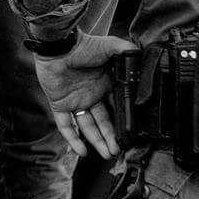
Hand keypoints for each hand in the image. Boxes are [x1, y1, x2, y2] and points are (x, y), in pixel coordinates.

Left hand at [34, 32, 138, 159]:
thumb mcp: (110, 46)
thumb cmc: (82, 45)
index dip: (123, 122)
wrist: (58, 45)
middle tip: (119, 150)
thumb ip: (126, 50)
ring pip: (88, 127)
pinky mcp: (59, 103)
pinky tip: (82, 151)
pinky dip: (72, 139)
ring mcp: (75, 101)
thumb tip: (141, 52)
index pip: (116, 108)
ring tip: (107, 154)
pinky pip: (66, 125)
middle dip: (111, 137)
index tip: (131, 135)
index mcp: (104, 85)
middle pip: (103, 122)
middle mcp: (91, 95)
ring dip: (97, 141)